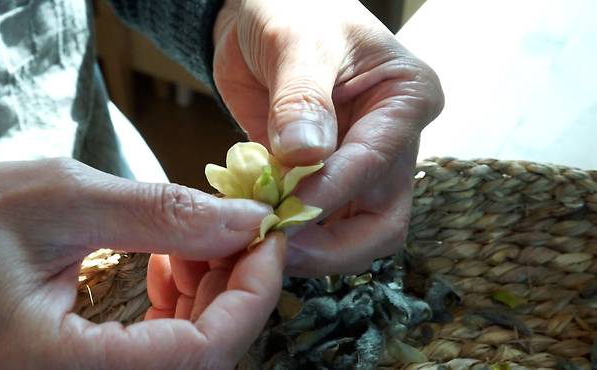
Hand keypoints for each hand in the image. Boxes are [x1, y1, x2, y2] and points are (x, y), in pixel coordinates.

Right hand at [0, 158, 284, 368]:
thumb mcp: (58, 202)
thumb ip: (162, 213)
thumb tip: (246, 220)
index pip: (202, 354)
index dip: (253, 293)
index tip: (268, 236)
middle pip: (202, 360)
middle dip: (234, 288)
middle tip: (235, 227)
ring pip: (186, 358)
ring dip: (209, 295)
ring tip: (193, 239)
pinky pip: (158, 356)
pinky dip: (180, 309)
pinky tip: (168, 262)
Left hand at [213, 0, 443, 275]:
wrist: (257, 15)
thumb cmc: (290, 10)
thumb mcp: (297, 41)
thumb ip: (302, 97)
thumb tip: (305, 155)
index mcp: (407, 100)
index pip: (376, 162)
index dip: (329, 191)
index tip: (284, 208)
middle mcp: (393, 142)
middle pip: (381, 222)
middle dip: (331, 245)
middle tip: (277, 246)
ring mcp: (358, 166)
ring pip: (350, 235)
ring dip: (306, 247)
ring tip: (259, 241)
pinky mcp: (323, 180)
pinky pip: (312, 223)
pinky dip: (284, 232)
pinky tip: (251, 228)